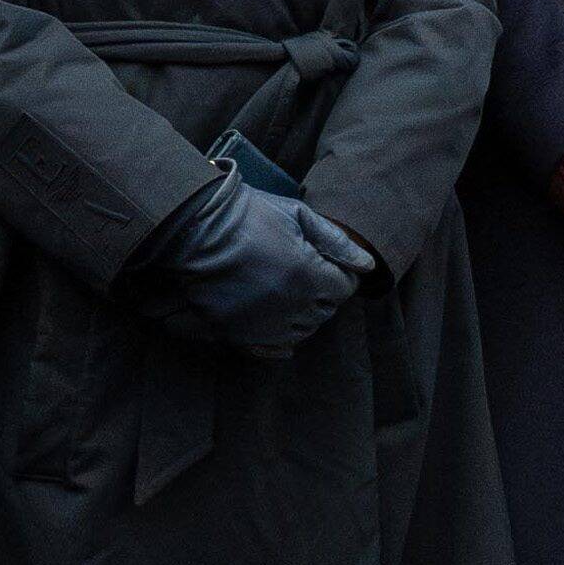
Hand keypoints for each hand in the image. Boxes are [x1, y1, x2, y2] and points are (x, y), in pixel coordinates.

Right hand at [116, 171, 364, 358]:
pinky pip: (268, 350)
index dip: (343, 276)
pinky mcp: (234, 332)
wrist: (196, 226)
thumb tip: (368, 265)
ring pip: (300, 332)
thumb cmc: (249, 214)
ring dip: (305, 316)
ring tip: (295, 295)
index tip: (335, 266)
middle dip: (326, 295)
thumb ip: (337, 243)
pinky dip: (280, 343)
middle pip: (324, 312)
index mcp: (307, 276)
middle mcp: (287, 307)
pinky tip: (284, 336)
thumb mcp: (299, 217)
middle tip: (315, 276)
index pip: (343, 289)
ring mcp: (260, 324)